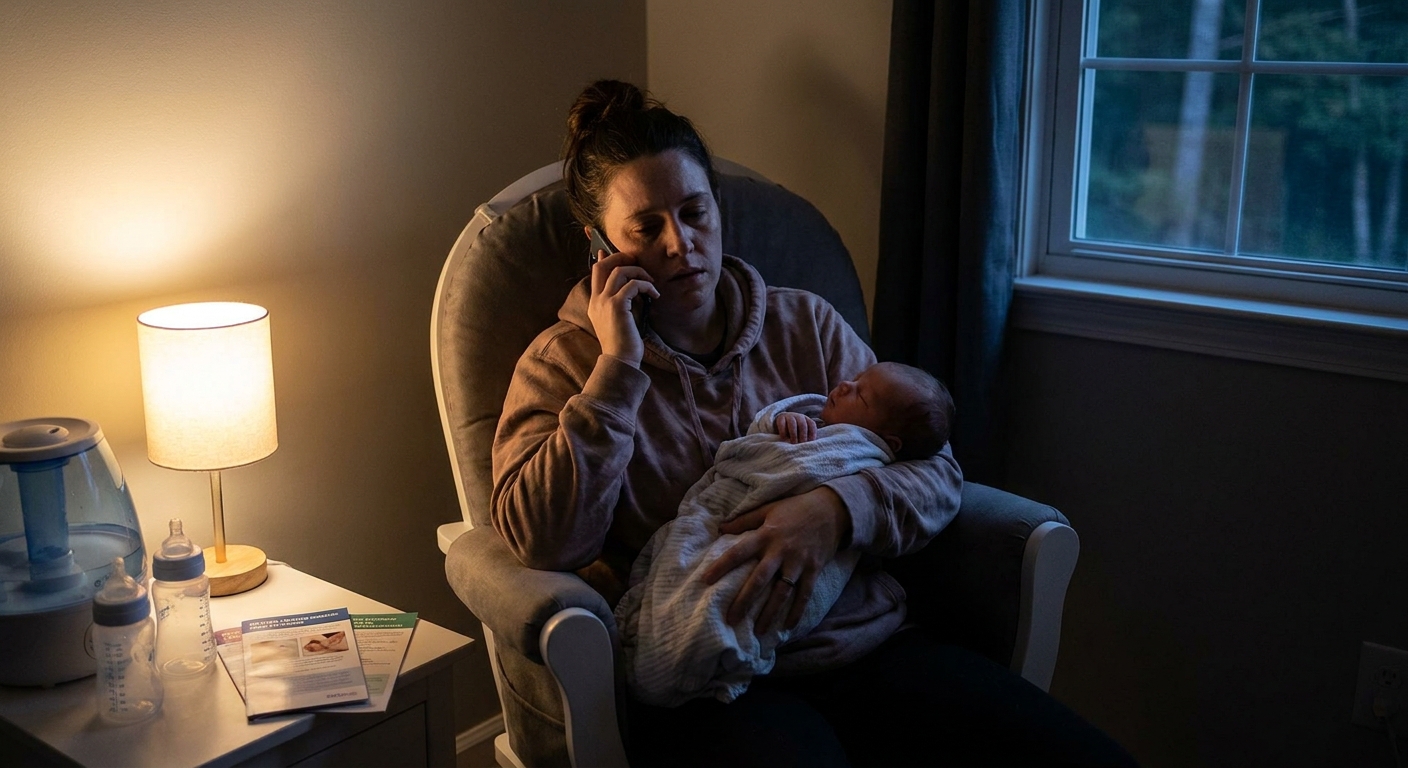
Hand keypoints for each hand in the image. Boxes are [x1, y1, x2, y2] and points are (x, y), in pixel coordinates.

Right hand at [587, 250, 658, 364]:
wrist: (620, 361)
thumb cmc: (624, 343)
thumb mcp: (618, 320)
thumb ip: (620, 303)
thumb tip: (630, 288)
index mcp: (594, 303)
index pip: (595, 272)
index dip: (604, 258)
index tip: (611, 250)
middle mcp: (596, 300)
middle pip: (603, 265)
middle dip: (621, 257)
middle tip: (636, 262)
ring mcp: (604, 302)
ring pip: (619, 271)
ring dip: (638, 272)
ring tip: (650, 281)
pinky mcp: (616, 306)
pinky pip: (632, 285)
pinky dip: (646, 285)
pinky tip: (655, 294)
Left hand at [701, 486, 850, 633]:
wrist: (832, 510)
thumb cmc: (795, 509)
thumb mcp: (768, 509)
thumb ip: (744, 520)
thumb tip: (720, 528)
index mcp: (766, 535)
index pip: (739, 552)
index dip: (721, 566)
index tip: (705, 580)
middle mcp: (780, 551)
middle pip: (759, 580)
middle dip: (744, 601)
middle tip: (731, 620)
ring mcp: (798, 562)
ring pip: (781, 592)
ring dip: (769, 613)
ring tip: (758, 631)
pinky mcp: (814, 570)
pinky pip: (804, 594)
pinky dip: (797, 612)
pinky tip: (787, 627)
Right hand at [774, 412, 816, 442]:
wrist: (782, 423)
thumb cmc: (795, 430)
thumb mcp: (802, 432)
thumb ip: (806, 437)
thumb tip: (809, 446)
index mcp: (806, 420)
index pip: (812, 424)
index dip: (812, 433)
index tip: (810, 442)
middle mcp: (799, 417)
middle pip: (802, 425)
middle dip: (803, 435)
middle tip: (801, 444)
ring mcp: (789, 416)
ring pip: (792, 424)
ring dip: (794, 434)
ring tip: (793, 443)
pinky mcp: (780, 418)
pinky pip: (782, 424)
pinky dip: (783, 432)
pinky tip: (784, 439)